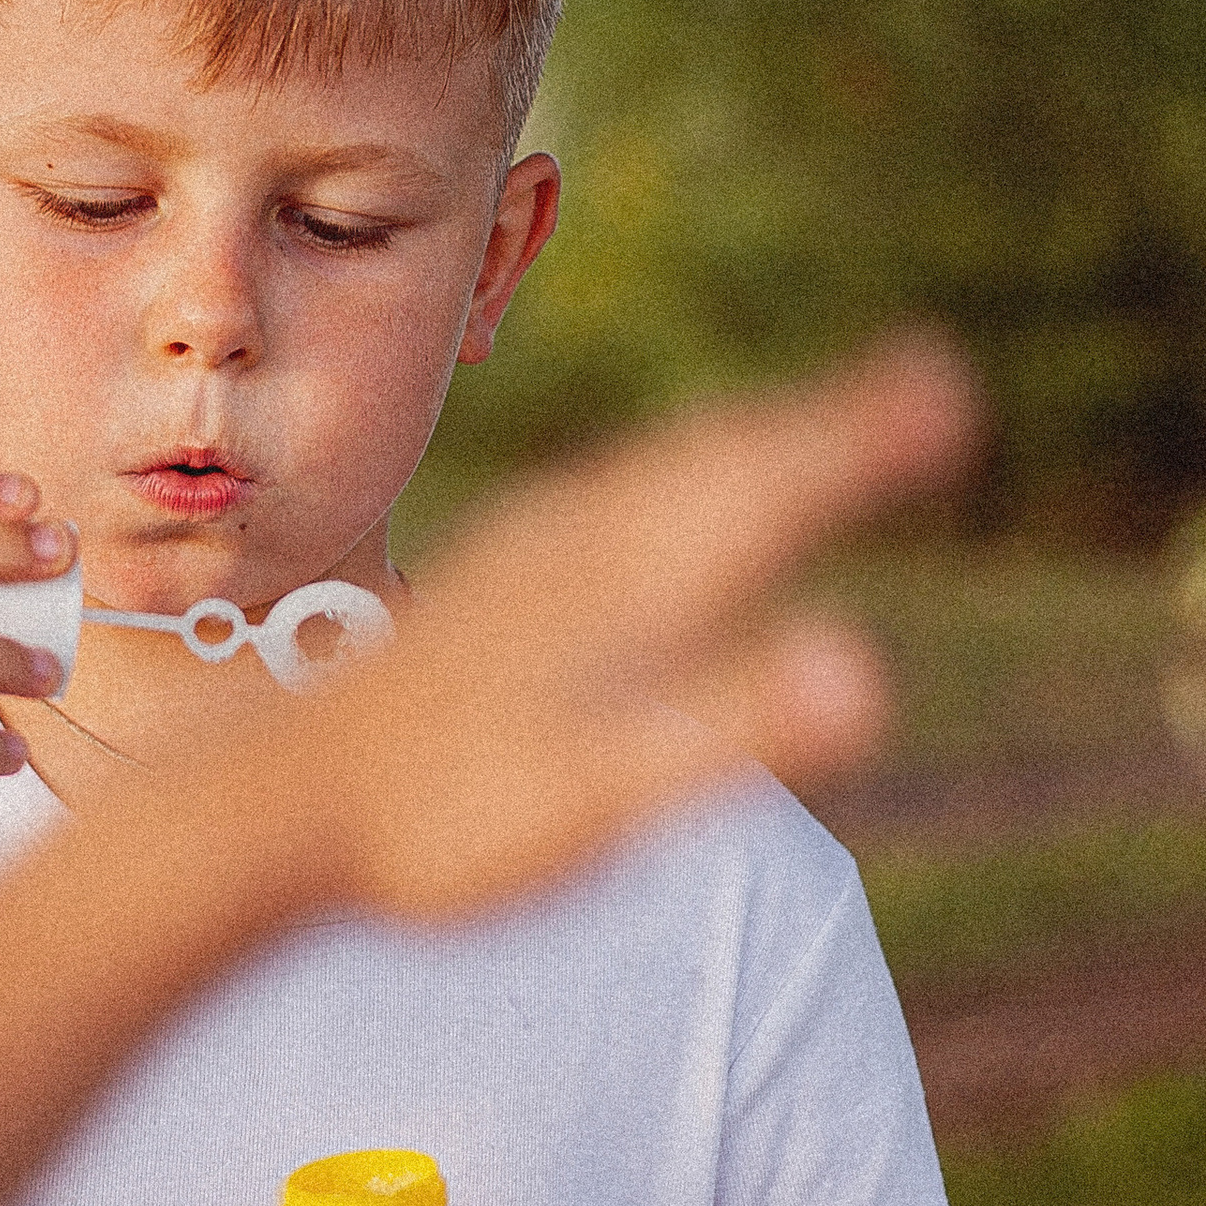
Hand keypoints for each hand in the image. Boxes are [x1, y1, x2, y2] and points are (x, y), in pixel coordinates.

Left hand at [266, 334, 978, 927]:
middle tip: (928, 387)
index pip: (771, 492)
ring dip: (748, 447)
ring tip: (812, 430)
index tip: (950, 387)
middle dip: (829, 427)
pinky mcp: (479, 596)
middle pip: (724, 465)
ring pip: (657, 478)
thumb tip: (869, 669)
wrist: (255, 804)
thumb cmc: (434, 818)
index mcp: (627, 587)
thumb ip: (732, 728)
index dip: (861, 442)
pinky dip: (666, 487)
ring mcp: (521, 565)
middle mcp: (577, 551)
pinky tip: (643, 513)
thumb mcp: (599, 797)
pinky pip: (601, 508)